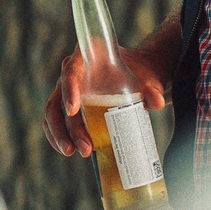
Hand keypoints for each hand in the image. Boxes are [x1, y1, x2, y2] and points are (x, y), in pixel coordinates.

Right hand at [43, 48, 169, 157]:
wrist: (142, 77)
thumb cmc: (143, 73)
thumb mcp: (151, 79)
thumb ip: (153, 88)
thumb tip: (157, 102)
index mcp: (88, 56)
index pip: (71, 70)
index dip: (69, 89)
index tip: (73, 110)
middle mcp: (72, 71)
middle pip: (59, 98)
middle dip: (68, 126)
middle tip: (85, 148)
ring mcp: (68, 89)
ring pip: (53, 112)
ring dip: (60, 135)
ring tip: (74, 153)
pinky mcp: (68, 105)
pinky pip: (55, 120)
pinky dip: (58, 136)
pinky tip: (69, 150)